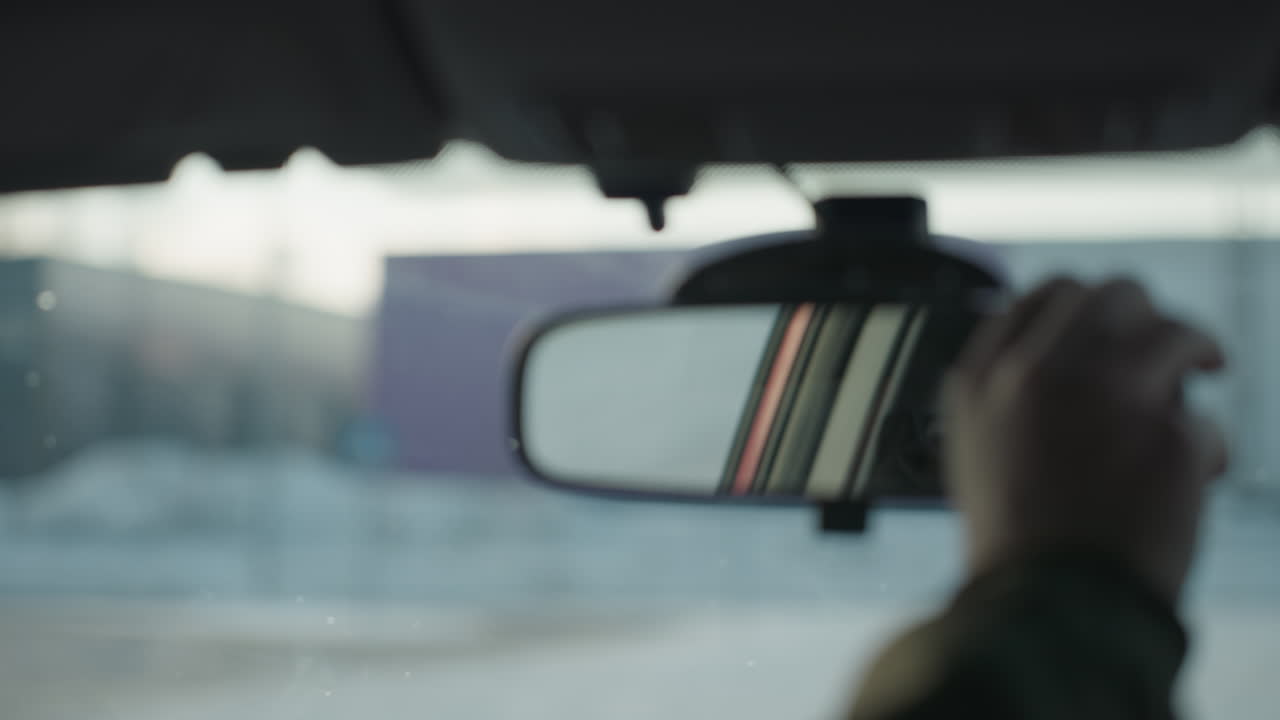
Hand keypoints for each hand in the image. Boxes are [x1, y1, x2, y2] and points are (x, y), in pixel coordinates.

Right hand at [943, 277, 1227, 604]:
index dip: (1084, 305)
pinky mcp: (1170, 435)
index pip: (1043, 297)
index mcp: (986, 378)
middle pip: (1113, 296)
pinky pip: (1205, 418)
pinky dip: (1205, 448)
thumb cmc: (1013, 541)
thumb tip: (1055, 353)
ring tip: (1207, 370)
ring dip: (1195, 350)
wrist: (1045, 606)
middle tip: (1164, 345)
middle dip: (1146, 316)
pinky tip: (1192, 477)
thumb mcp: (976, 449)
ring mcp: (1108, 396)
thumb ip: (1005, 392)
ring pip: (1173, 331)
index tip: (1105, 322)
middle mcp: (1042, 372)